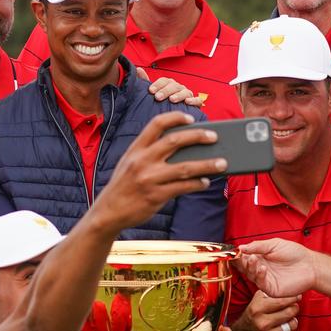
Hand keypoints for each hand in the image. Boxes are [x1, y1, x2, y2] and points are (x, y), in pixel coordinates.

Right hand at [93, 112, 226, 229]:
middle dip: (198, 136)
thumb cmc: (124, 186)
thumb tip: (185, 150)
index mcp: (136, 149)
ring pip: (185, 167)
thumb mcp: (129, 163)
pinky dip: (197, 184)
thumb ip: (150, 154)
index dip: (175, 118)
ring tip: (222, 163)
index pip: (157, 124)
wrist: (108, 212)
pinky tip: (205, 182)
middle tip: (215, 137)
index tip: (191, 118)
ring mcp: (150, 178)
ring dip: (207, 165)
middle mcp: (142, 161)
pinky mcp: (156, 196)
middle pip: (175, 141)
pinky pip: (183, 187)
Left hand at [136, 67, 201, 106]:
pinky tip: (187, 102)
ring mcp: (188, 94)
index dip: (157, 85)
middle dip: (165, 91)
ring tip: (172, 100)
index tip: (150, 91)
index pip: (164, 80)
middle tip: (158, 97)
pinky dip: (194, 100)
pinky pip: (197, 100)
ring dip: (178, 95)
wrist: (174, 117)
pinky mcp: (196, 103)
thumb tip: (138, 69)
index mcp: (169, 84)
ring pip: (185, 92)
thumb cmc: (162, 103)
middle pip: (174, 86)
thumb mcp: (154, 93)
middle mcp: (179, 88)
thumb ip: (145, 81)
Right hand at [231, 291, 298, 330]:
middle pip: (289, 313)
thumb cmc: (253, 317)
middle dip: (294, 309)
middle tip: (293, 308)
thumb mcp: (255, 302)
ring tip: (287, 320)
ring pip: (292, 325)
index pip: (281, 301)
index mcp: (256, 309)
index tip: (297, 297)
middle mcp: (261, 323)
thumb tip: (286, 287)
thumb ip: (268, 292)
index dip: (292, 298)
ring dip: (293, 322)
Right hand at [237, 239, 316, 297]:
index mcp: (260, 258)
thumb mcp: (274, 244)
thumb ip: (258, 246)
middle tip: (242, 256)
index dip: (238, 255)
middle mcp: (260, 269)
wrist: (310, 265)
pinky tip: (263, 268)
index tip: (233, 252)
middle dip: (242, 262)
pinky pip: (261, 284)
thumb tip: (241, 247)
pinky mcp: (271, 289)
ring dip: (250, 267)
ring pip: (251, 275)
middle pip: (245, 267)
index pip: (244, 257)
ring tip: (254, 259)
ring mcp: (265, 280)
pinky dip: (260, 275)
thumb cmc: (294, 253)